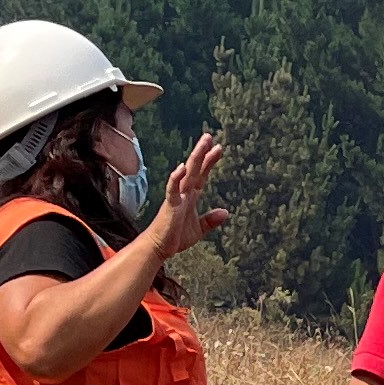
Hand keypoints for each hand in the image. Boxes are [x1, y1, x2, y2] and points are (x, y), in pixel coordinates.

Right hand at [138, 133, 229, 258]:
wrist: (158, 248)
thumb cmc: (174, 237)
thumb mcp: (199, 229)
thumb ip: (210, 220)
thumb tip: (225, 212)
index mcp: (190, 197)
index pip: (201, 175)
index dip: (209, 162)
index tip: (218, 148)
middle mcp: (183, 193)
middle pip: (195, 169)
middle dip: (202, 152)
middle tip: (209, 136)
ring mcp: (176, 198)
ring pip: (186, 174)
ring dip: (195, 158)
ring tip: (203, 144)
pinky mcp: (169, 206)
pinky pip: (172, 190)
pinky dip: (176, 179)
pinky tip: (182, 168)